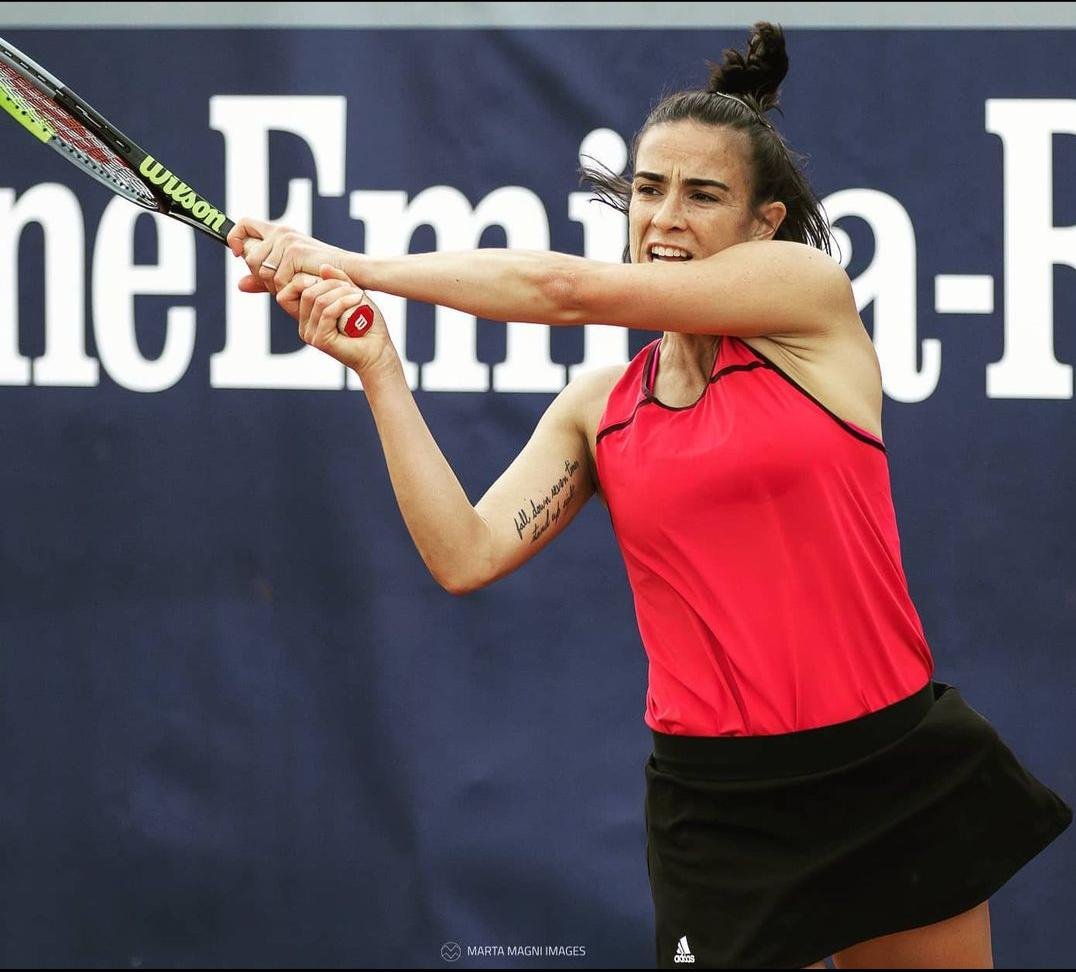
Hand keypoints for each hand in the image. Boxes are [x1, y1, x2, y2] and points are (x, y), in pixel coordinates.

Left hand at [226, 217, 347, 294]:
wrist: (347, 272)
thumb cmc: (320, 274)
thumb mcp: (287, 274)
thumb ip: (262, 278)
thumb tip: (240, 285)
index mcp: (278, 232)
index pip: (244, 224)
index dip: (235, 237)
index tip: (238, 253)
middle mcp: (281, 232)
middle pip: (250, 257)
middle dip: (261, 277)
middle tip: (283, 284)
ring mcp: (287, 241)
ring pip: (261, 270)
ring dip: (275, 285)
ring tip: (295, 285)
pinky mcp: (294, 252)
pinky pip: (276, 279)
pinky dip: (287, 288)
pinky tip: (302, 286)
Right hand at [280, 265, 395, 375]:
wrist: (378, 351)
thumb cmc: (367, 325)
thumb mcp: (352, 296)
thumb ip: (338, 281)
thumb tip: (323, 266)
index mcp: (308, 315)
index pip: (295, 287)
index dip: (315, 277)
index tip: (340, 281)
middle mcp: (305, 326)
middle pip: (307, 291)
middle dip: (332, 284)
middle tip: (353, 289)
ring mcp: (310, 334)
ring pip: (318, 300)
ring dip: (341, 293)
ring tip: (359, 296)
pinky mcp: (320, 340)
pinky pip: (327, 312)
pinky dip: (343, 302)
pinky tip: (358, 300)